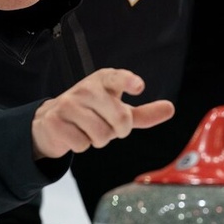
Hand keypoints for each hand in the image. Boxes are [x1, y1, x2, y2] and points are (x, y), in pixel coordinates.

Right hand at [31, 68, 174, 159]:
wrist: (52, 119)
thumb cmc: (92, 112)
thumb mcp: (118, 110)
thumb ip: (144, 113)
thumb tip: (170, 109)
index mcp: (103, 81)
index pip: (117, 78)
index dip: (128, 81)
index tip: (138, 86)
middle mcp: (85, 89)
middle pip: (119, 118)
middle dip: (118, 130)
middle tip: (109, 126)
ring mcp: (68, 104)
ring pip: (100, 135)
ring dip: (99, 140)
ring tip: (89, 129)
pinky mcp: (55, 121)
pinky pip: (81, 144)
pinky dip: (82, 145)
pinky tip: (74, 134)